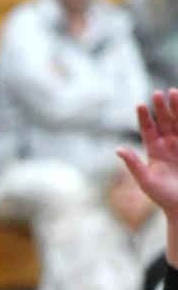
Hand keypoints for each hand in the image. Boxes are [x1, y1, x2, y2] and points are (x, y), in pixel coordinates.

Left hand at [118, 89, 177, 218]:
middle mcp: (168, 144)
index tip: (140, 105)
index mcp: (154, 151)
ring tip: (172, 92)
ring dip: (176, 107)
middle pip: (164, 121)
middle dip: (161, 107)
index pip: (148, 129)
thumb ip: (133, 164)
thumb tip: (117, 149)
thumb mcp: (145, 180)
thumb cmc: (163, 196)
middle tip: (158, 94)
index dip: (144, 117)